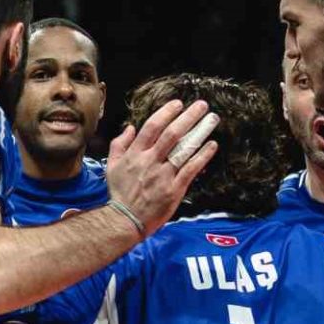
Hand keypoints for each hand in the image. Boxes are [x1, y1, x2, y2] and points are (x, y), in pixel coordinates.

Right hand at [105, 99, 219, 236]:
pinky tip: (212, 145)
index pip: (153, 127)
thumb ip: (119, 144)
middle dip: (188, 117)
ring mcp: (163, 175)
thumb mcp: (112, 166)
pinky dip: (202, 156)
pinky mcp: (174, 189)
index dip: (166, 113)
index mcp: (135, 154)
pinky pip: (191, 169)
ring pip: (184, 149)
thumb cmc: (120, 193)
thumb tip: (130, 127)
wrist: (125, 220)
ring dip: (200, 132)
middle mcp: (150, 161)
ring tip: (212, 120)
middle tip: (202, 105)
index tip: (178, 104)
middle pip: (172, 134)